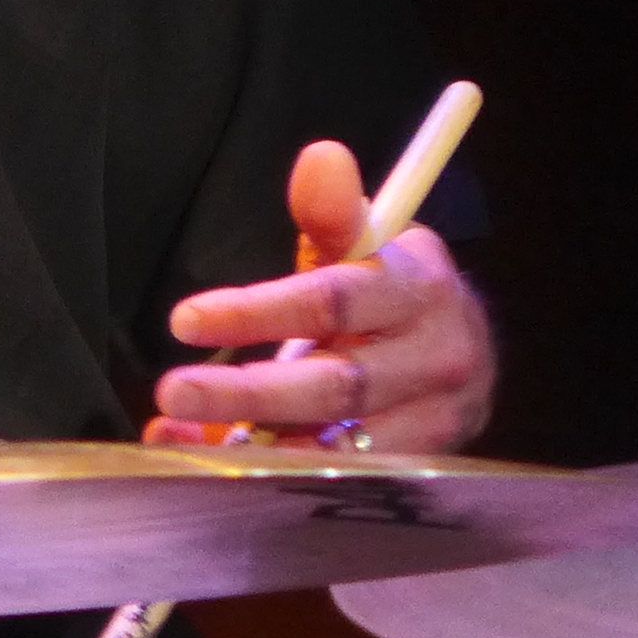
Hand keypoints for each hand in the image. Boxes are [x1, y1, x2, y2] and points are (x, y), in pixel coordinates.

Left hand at [145, 138, 494, 451]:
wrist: (465, 352)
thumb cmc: (392, 291)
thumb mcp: (368, 243)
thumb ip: (332, 212)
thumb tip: (320, 158)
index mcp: (419, 289)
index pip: (334, 300)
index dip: (259, 311)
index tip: (186, 319)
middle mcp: (436, 359)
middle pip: (335, 384)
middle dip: (247, 392)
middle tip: (172, 390)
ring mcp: (434, 421)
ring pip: (338, 445)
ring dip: (254, 447)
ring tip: (178, 434)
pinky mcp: (420, 468)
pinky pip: (340, 479)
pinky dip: (271, 473)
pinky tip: (215, 460)